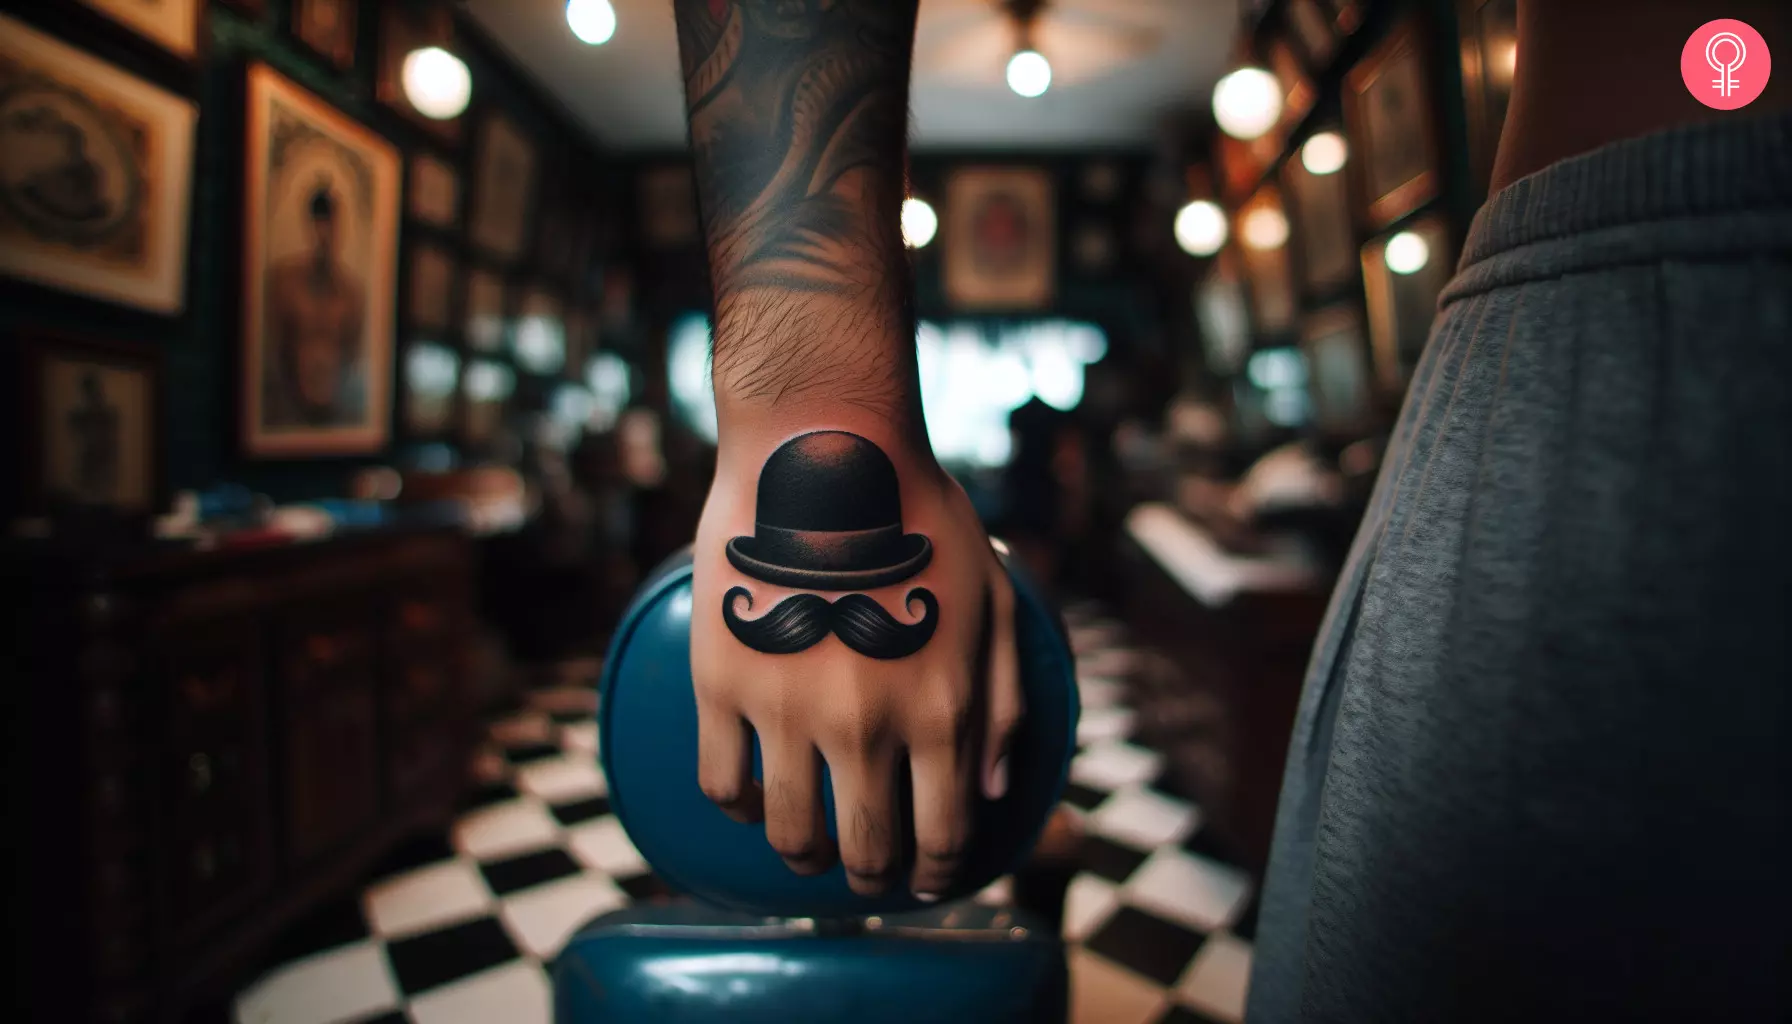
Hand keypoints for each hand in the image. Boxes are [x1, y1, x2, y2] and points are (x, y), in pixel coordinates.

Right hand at [690, 434, 1021, 898]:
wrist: (827, 447)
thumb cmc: (923, 517)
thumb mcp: (995, 600)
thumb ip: (1002, 703)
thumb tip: (993, 794)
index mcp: (941, 708)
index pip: (941, 836)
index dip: (935, 874)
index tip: (926, 879)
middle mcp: (865, 723)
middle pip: (867, 851)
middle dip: (875, 875)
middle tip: (870, 870)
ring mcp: (788, 708)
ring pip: (789, 833)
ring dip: (804, 857)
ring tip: (809, 849)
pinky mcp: (724, 683)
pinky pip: (721, 784)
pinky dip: (740, 807)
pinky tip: (754, 797)